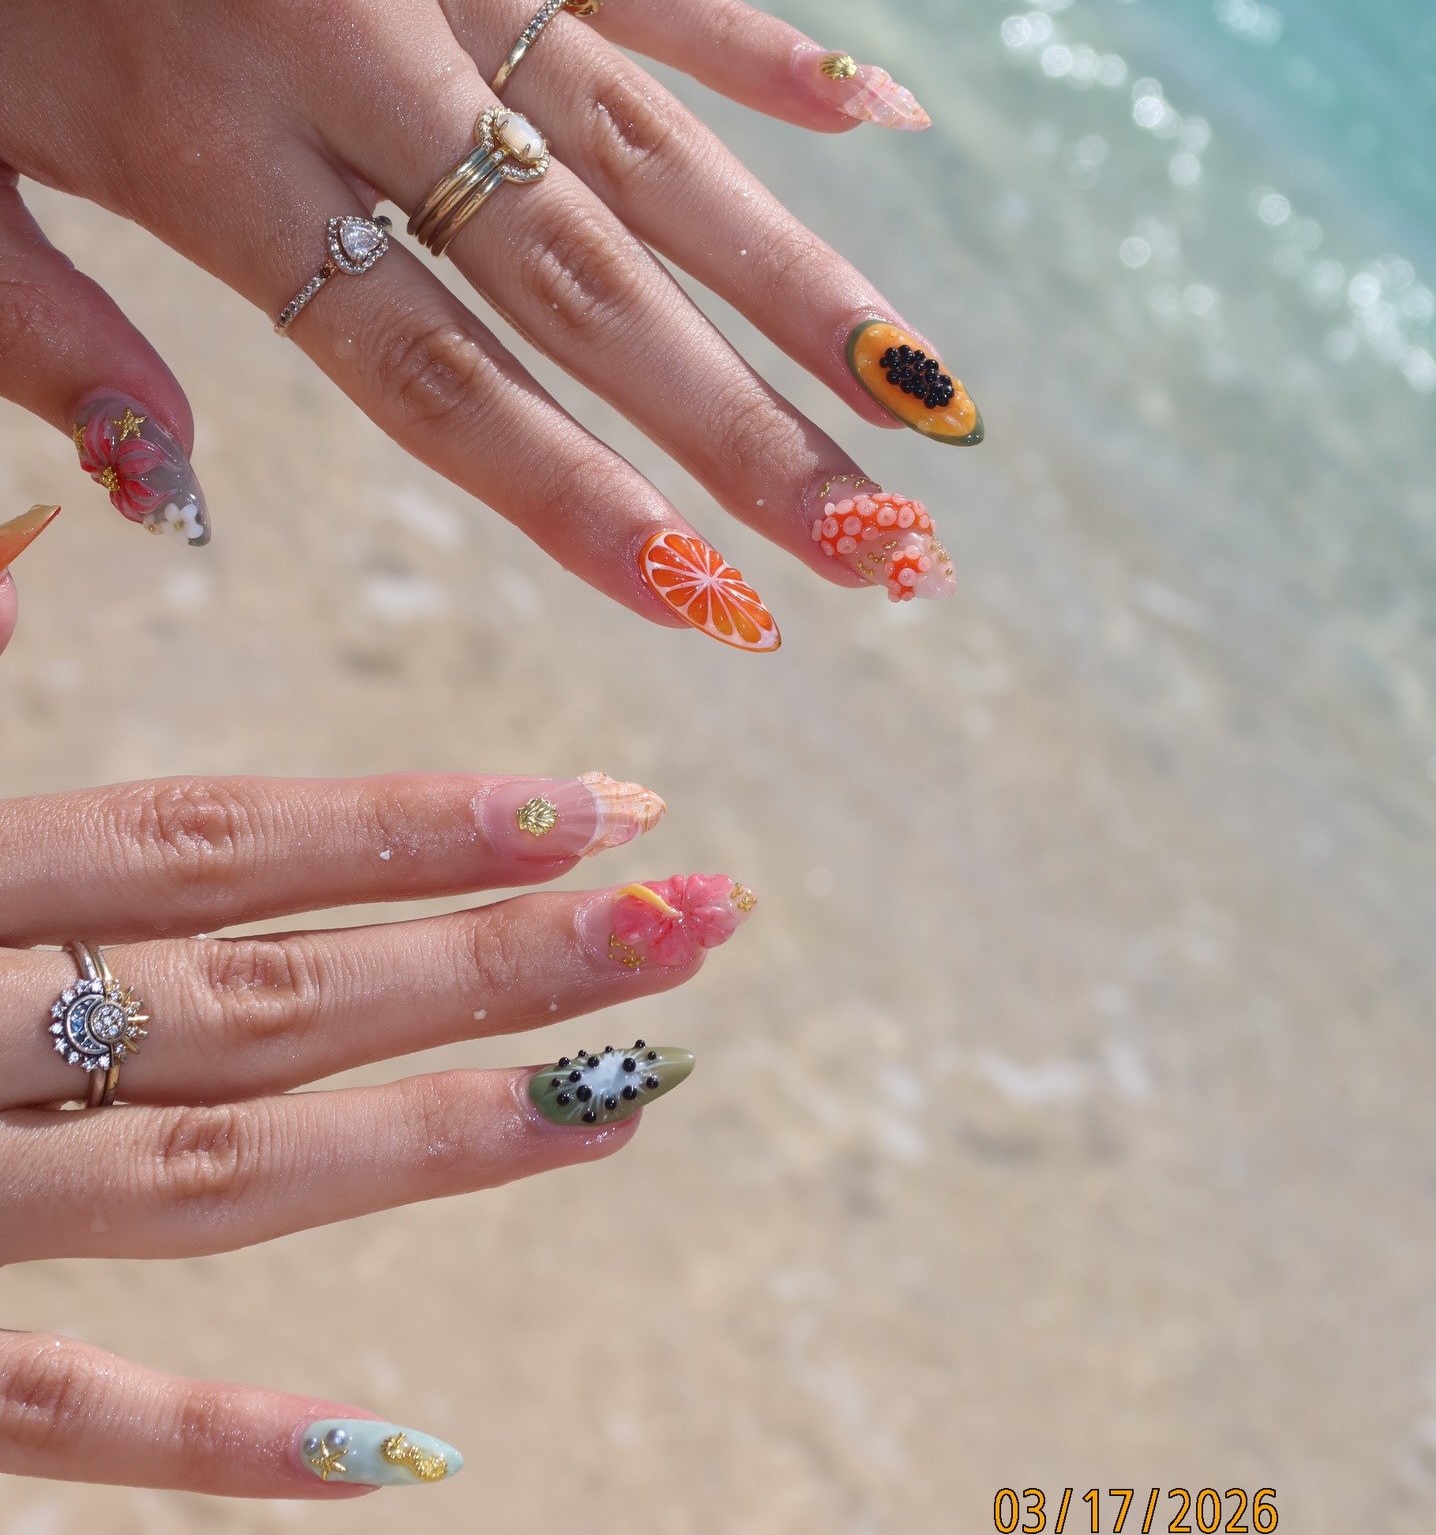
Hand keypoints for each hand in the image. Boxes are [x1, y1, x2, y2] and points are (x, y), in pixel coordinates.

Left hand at [0, 0, 978, 650]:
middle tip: (888, 544)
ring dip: (799, 281)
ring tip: (919, 396)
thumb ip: (44, 337)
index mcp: (205, 144)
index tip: (713, 604)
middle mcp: (349, 45)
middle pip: (586, 282)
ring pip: (651, 141)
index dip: (579, 497)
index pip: (432, 371)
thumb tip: (172, 500)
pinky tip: (880, 117)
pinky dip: (759, 42)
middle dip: (748, 432)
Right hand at [0, 767, 755, 1493]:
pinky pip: (66, 1415)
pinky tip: (404, 1447)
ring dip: (431, 1144)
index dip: (410, 827)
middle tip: (690, 923)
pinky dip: (220, 1435)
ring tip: (621, 1103)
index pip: (212, 848)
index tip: (598, 810)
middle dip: (496, 963)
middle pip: (269, 1001)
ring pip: (213, 1179)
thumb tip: (76, 668)